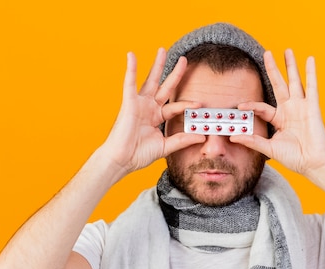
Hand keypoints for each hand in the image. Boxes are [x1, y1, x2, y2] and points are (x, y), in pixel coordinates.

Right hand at [101, 48, 203, 173]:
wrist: (121, 160)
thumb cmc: (138, 154)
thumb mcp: (165, 146)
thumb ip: (183, 140)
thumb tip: (202, 136)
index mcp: (156, 117)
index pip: (175, 107)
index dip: (188, 105)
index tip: (201, 105)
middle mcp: (149, 108)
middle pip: (165, 87)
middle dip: (175, 74)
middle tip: (184, 60)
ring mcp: (139, 104)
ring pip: (150, 80)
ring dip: (157, 65)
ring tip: (163, 50)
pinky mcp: (129, 103)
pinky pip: (130, 83)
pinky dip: (130, 69)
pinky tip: (132, 55)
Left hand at [232, 49, 324, 175]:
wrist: (313, 164)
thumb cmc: (294, 158)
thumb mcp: (269, 148)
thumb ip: (252, 141)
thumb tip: (233, 136)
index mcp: (279, 119)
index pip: (262, 108)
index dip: (251, 105)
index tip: (239, 106)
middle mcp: (290, 110)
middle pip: (279, 85)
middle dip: (273, 70)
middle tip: (267, 53)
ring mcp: (301, 107)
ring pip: (294, 82)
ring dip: (290, 66)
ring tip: (287, 50)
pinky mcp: (312, 107)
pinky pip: (312, 87)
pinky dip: (311, 73)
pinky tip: (310, 59)